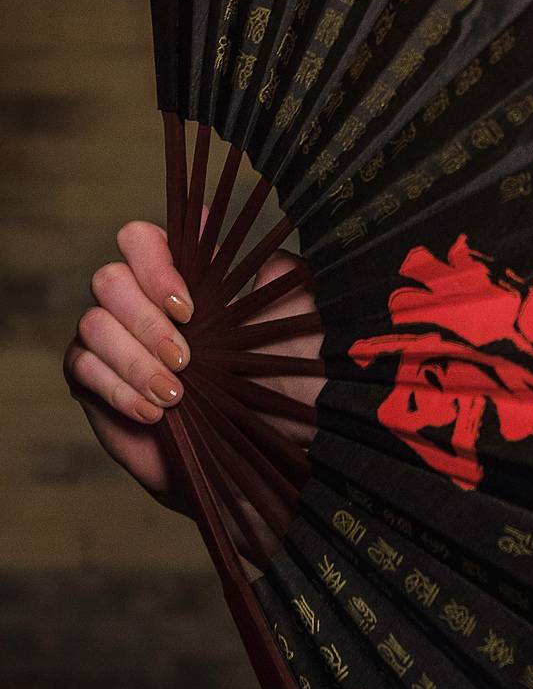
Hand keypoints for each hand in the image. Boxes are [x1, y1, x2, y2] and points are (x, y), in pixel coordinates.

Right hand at [63, 217, 324, 552]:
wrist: (273, 449)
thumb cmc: (287, 378)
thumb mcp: (295, 317)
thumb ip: (275, 275)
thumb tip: (257, 248)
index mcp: (184, 276)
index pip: (141, 239)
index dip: (155, 265)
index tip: (189, 306)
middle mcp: (142, 301)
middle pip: (109, 280)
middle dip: (146, 321)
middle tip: (185, 359)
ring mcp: (113, 342)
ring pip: (93, 325)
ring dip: (135, 361)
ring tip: (175, 394)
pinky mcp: (95, 386)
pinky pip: (81, 369)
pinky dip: (117, 389)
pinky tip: (153, 413)